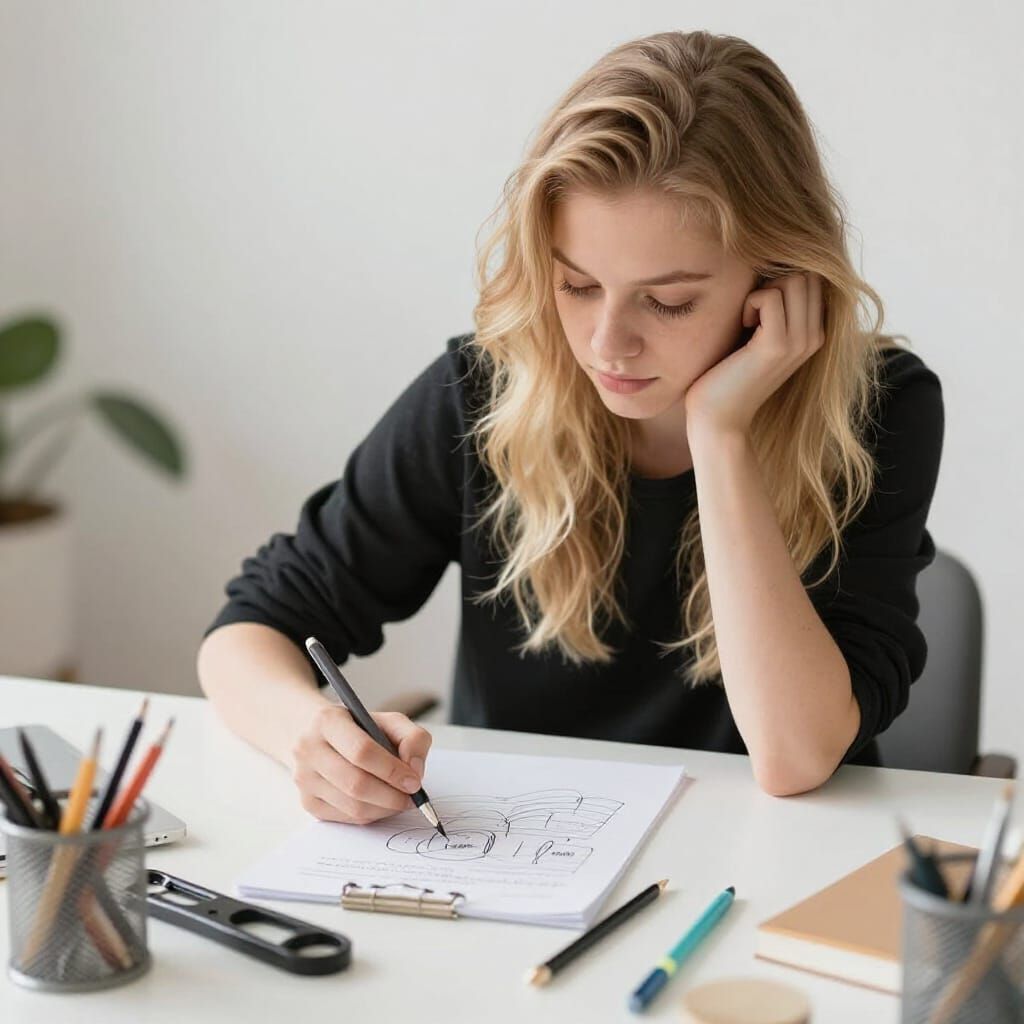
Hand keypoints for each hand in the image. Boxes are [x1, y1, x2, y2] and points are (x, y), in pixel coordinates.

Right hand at [290, 705, 432, 824]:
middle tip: (412, 798)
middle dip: (392, 796)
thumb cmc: (359, 729)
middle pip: (356, 784)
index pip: (361, 751)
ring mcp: (304, 778)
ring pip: (352, 806)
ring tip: (400, 800)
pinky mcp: (307, 802)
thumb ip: (412, 738)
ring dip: (384, 809)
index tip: (414, 781)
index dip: (392, 770)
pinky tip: (381, 803)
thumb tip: (414, 770)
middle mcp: (308, 749)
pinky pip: (346, 818)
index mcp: (328, 721)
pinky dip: (371, 815)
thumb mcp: (390, 721)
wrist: (319, 735)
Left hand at [684, 271, 825, 439]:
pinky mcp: (777, 346)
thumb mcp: (756, 335)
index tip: (758, 306)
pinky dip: (750, 302)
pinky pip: (770, 296)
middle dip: (774, 280)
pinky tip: (742, 326)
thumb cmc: (727, 373)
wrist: (718, 418)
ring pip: (794, 279)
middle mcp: (814, 337)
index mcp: (813, 333)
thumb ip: (774, 307)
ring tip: (747, 320)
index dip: (782, 279)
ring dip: (762, 291)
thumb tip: (770, 264)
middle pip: (808, 273)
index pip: (813, 277)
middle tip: (751, 310)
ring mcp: (800, 342)